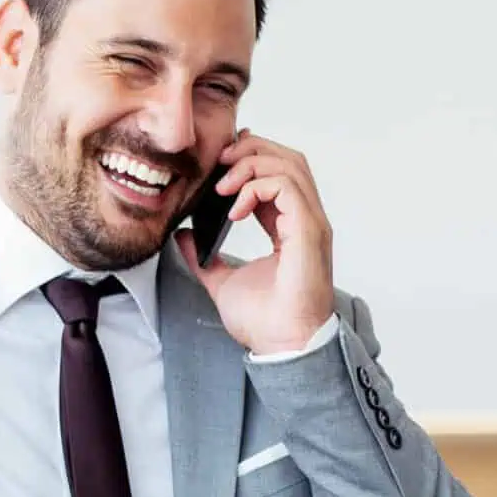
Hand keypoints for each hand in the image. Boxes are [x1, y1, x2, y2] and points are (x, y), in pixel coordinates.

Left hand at [185, 132, 335, 353]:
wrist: (282, 346)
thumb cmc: (264, 322)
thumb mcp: (222, 281)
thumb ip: (204, 258)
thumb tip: (184, 236)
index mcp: (291, 228)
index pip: (279, 175)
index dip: (251, 159)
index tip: (220, 164)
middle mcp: (306, 221)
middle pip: (288, 159)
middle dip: (251, 151)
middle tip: (219, 163)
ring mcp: (311, 224)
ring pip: (290, 165)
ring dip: (251, 165)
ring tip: (223, 185)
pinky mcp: (309, 232)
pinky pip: (286, 187)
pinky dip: (257, 187)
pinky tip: (235, 208)